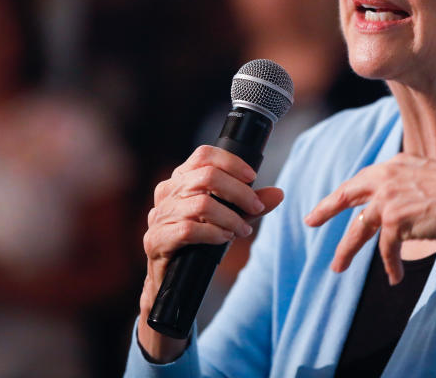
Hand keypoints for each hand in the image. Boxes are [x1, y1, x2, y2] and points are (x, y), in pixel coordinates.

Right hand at [138, 145, 283, 359]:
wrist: (171, 281)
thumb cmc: (199, 242)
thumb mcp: (228, 218)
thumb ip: (250, 205)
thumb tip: (278, 193)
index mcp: (181, 179)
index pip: (203, 154)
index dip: (231, 162)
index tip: (252, 177)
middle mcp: (167, 192)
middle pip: (207, 176)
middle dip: (239, 192)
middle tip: (256, 207)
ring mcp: (159, 216)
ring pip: (202, 204)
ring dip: (230, 217)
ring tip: (243, 229)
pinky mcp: (156, 239)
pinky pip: (190, 229)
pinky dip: (214, 233)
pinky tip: (225, 239)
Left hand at [304, 154, 435, 312]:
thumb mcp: (432, 180)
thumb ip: (411, 187)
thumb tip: (401, 208)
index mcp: (396, 164)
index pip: (363, 179)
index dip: (346, 193)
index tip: (332, 202)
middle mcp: (387, 177)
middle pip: (348, 195)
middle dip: (326, 210)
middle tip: (310, 221)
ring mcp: (388, 197)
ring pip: (359, 228)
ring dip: (347, 250)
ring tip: (337, 267)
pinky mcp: (394, 219)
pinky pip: (386, 249)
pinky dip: (390, 264)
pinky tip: (394, 277)